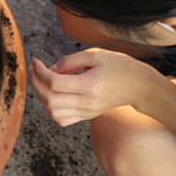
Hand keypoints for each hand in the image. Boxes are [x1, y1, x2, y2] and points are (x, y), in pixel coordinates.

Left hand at [30, 49, 154, 127]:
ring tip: (43, 82)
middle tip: (36, 70)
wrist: (140, 86)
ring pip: (54, 113)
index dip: (40, 71)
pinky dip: (52, 110)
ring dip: (42, 97)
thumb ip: (71, 61)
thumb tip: (51, 69)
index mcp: (89, 85)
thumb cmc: (120, 66)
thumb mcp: (95, 55)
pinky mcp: (88, 116)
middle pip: (50, 100)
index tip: (37, 61)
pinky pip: (63, 120)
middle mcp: (87, 102)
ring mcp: (87, 112)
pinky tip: (53, 96)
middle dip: (37, 84)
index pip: (55, 83)